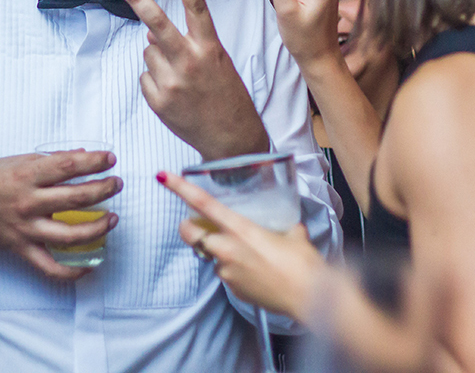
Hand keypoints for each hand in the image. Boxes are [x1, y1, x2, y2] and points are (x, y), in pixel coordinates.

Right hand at [0, 151, 121, 278]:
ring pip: (70, 235)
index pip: (68, 166)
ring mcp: (26, 228)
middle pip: (76, 198)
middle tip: (116, 184)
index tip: (110, 158)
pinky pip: (51, 267)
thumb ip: (47, 161)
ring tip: (112, 218)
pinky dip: (72, 271)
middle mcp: (27, 202)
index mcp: (25, 175)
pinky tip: (90, 265)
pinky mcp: (22, 249)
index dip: (93, 161)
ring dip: (97, 228)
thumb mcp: (15, 161)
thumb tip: (80, 156)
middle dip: (103, 190)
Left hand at [112, 0, 267, 160]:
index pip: (198, 9)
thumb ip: (186, 44)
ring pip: (148, 52)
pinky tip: (175, 94)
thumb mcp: (216, 63)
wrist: (232, 139)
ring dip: (158, 58)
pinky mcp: (158, 101)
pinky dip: (155, 81)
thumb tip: (150, 35)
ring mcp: (172, 83)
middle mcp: (190, 63)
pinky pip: (145, 76)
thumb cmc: (227, 96)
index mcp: (210, 49)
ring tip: (182, 79)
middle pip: (157, 25)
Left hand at [158, 170, 322, 319]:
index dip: (180, 188)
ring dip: (218, 251)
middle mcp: (227, 250)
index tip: (163, 176)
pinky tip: (255, 270)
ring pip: (209, 256)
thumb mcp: (293, 234)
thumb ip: (283, 227)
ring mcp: (228, 272)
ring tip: (245, 252)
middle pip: (189, 233)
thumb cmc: (303, 264)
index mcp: (240, 229)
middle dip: (188, 226)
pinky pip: (226, 274)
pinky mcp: (233, 289)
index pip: (203, 204)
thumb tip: (287, 227)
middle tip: (198, 223)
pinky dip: (234, 269)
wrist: (310, 297)